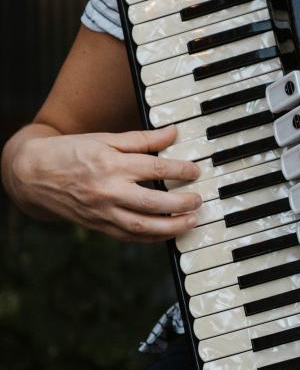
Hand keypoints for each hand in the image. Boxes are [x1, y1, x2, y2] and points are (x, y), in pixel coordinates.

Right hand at [9, 126, 200, 241]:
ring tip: (191, 221)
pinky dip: (151, 237)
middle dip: (181, 203)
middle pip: (153, 202)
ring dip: (171, 227)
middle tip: (198, 200)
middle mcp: (108, 191)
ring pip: (142, 226)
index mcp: (112, 165)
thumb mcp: (106, 139)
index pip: (155, 168)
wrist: (32, 174)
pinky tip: (168, 233)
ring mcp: (103, 212)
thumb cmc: (71, 152)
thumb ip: (142, 139)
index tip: (196, 171)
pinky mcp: (99, 226)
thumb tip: (173, 132)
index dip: (181, 170)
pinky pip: (130, 236)